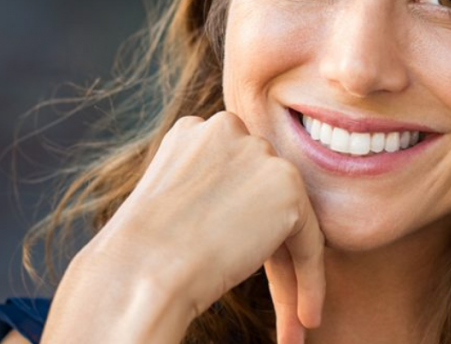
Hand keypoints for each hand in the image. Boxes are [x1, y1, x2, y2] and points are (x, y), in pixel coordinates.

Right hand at [49, 112, 325, 343]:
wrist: (140, 269)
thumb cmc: (140, 254)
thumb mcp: (172, 204)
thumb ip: (211, 194)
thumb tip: (242, 216)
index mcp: (195, 131)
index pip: (236, 181)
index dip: (241, 230)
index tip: (236, 266)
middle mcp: (228, 129)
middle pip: (263, 199)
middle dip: (269, 252)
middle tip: (278, 306)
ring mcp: (259, 154)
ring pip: (288, 221)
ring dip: (290, 274)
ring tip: (294, 320)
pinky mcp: (287, 186)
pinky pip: (309, 241)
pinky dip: (311, 282)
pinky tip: (306, 318)